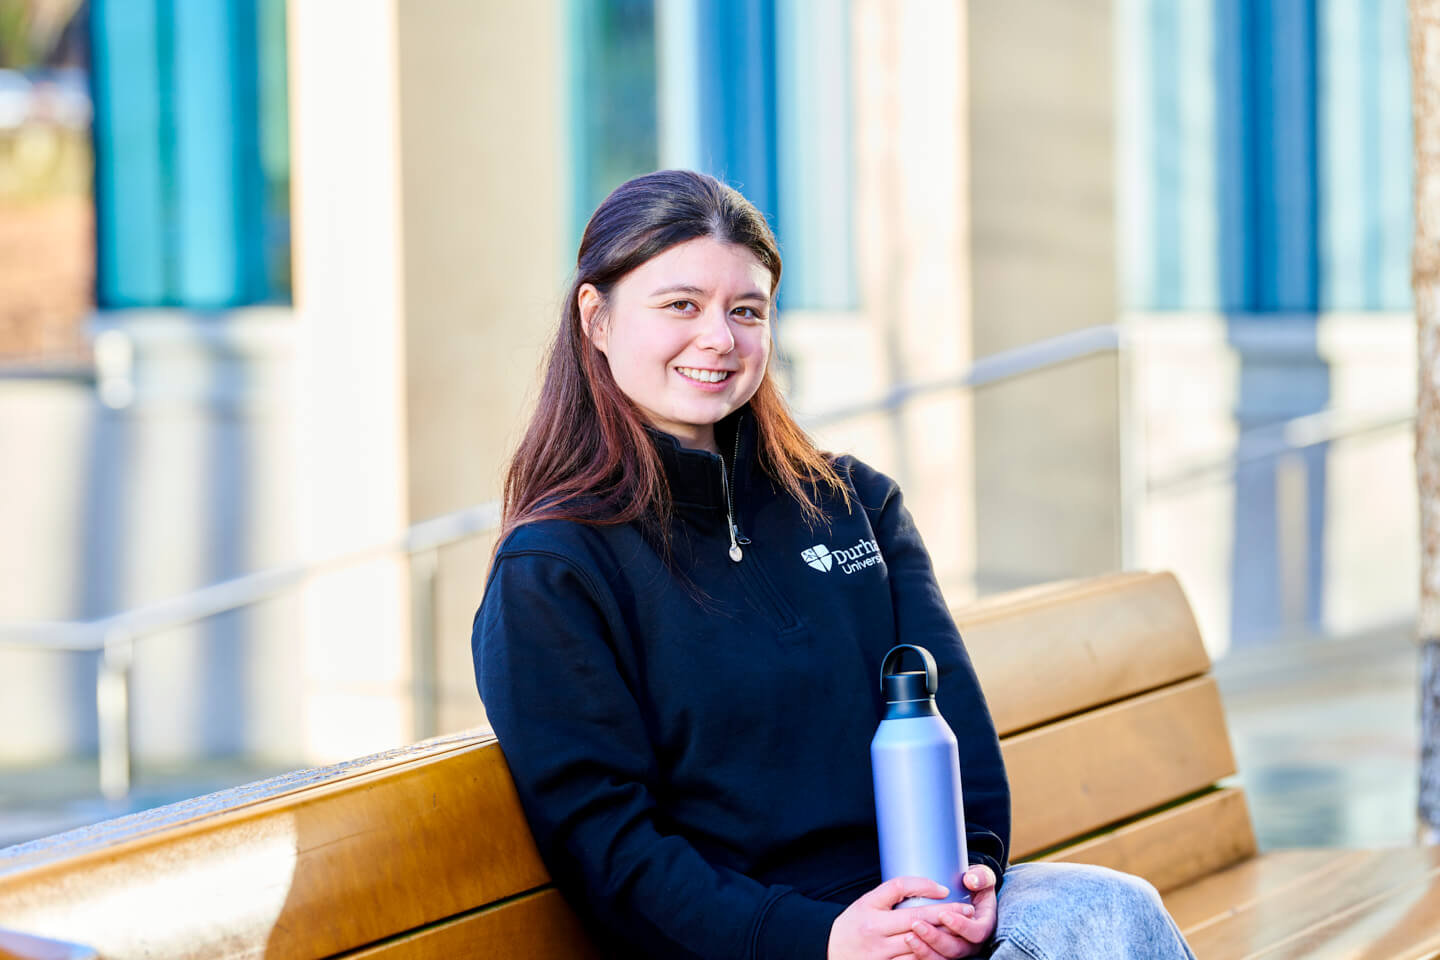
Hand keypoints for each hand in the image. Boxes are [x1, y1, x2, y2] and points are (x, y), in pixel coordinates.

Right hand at [827, 876, 975, 959]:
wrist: (830, 950)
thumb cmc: (853, 923)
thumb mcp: (868, 901)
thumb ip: (894, 890)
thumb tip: (930, 887)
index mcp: (872, 916)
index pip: (907, 902)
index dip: (930, 895)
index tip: (948, 892)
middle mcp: (877, 937)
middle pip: (919, 924)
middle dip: (947, 917)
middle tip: (967, 911)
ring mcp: (883, 957)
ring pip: (921, 949)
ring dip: (944, 939)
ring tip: (963, 930)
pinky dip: (931, 956)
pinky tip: (945, 950)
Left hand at [902, 865, 997, 959]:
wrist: (970, 896)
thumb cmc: (976, 885)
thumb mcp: (983, 877)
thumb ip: (981, 876)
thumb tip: (970, 880)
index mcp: (983, 926)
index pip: (976, 933)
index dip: (961, 926)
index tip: (943, 914)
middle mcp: (971, 943)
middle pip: (956, 950)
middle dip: (936, 938)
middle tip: (917, 924)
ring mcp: (956, 949)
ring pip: (942, 958)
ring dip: (925, 950)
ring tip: (908, 936)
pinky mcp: (942, 952)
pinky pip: (932, 959)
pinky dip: (920, 954)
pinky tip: (908, 943)